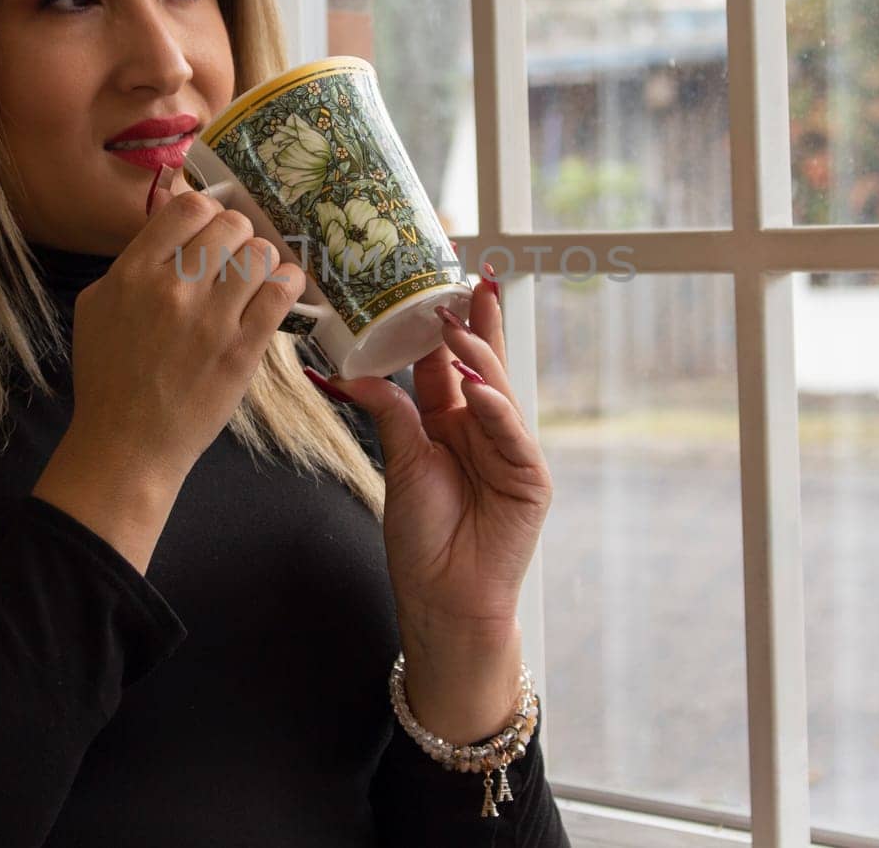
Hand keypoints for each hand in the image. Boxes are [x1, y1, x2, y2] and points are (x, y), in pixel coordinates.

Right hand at [43, 174, 306, 507]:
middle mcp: (174, 288)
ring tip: (253, 278)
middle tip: (231, 259)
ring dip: (261, 260)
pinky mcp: (243, 349)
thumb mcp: (97, 305)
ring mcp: (212, 319)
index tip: (208, 231)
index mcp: (134, 272)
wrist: (127, 444)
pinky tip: (280, 289)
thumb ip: (134, 260)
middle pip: (231, 224)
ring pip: (261, 253)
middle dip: (236, 236)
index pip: (189, 206)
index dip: (206, 211)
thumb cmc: (109, 375)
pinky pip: (281, 293)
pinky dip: (287, 283)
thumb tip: (171, 219)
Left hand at [320, 275, 552, 739]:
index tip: (434, 280)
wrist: (444, 600)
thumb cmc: (423, 538)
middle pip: (481, 363)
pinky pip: (512, 433)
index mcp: (451, 421)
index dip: (442, 322)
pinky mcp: (530, 477)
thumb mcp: (400, 462)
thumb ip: (388, 412)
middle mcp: (484, 427)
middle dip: (476, 321)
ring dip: (477, 357)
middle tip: (466, 279)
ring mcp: (511, 449)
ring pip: (497, 389)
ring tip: (455, 325)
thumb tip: (348, 372)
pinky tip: (478, 388)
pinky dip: (495, 409)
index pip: (448, 360)